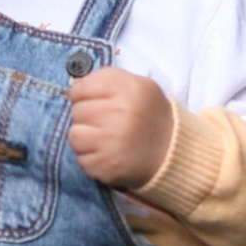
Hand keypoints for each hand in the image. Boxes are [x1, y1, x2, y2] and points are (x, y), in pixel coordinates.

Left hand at [68, 67, 174, 190]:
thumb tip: (74, 88)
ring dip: (84, 136)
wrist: (171, 153)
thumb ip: (107, 79)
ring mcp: (112, 143)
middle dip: (87, 116)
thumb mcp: (138, 86)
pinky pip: (80, 158)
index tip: (93, 101)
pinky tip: (106, 153)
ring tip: (102, 138)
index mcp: (130, 90)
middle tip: (104, 121)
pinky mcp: (106, 166)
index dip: (82, 94)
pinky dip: (90, 156)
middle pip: (77, 111)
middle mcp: (121, 114)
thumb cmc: (148, 115)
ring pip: (74, 135)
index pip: (81, 88)